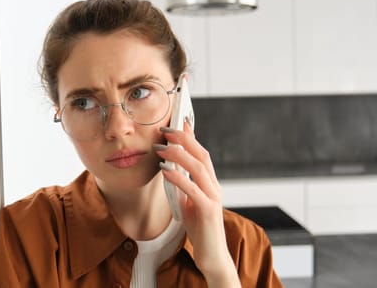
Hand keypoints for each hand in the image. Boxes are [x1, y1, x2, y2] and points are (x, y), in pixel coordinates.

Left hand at [155, 122, 238, 286]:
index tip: (177, 121)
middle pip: (201, 155)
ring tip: (161, 148)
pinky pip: (192, 189)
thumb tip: (171, 168)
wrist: (212, 255)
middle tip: (165, 129)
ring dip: (178, 155)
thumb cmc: (200, 229)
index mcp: (210, 184)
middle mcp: (215, 187)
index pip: (201, 153)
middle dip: (183, 139)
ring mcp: (213, 198)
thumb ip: (184, 186)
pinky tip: (165, 171)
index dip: (190, 136)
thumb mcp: (189, 202)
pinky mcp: (209, 211)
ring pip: (198, 168)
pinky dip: (178, 178)